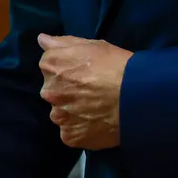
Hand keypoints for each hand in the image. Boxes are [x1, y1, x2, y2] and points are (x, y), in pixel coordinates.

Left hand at [37, 33, 132, 149]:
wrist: (135, 97)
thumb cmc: (115, 65)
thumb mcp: (91, 45)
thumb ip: (62, 43)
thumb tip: (41, 40)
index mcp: (51, 65)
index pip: (49, 65)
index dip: (67, 67)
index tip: (82, 71)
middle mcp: (49, 91)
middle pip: (53, 90)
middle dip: (66, 90)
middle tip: (90, 91)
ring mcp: (58, 116)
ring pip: (61, 113)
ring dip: (72, 111)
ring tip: (94, 108)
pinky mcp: (70, 136)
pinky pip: (70, 132)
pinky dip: (80, 128)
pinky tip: (95, 122)